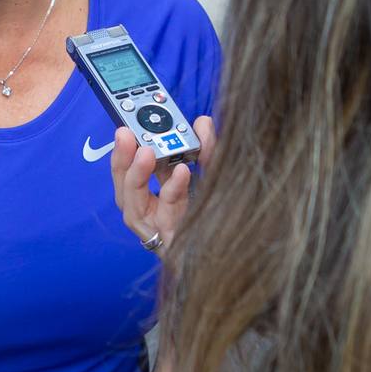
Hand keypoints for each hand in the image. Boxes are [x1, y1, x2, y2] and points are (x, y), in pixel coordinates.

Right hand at [108, 116, 213, 252]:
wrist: (248, 250)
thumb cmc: (226, 214)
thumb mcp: (216, 175)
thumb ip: (208, 150)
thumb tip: (202, 122)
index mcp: (161, 200)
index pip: (133, 174)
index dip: (126, 151)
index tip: (126, 124)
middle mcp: (155, 217)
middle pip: (127, 190)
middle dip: (122, 161)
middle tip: (124, 133)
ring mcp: (162, 234)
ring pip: (134, 208)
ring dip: (136, 177)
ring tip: (146, 151)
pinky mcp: (175, 245)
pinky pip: (166, 219)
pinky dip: (171, 192)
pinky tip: (181, 172)